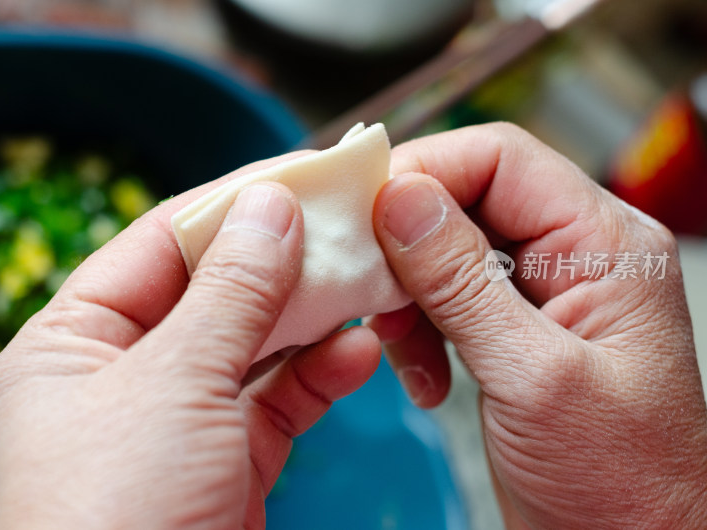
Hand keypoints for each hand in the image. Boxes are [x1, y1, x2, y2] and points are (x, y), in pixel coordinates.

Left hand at [0, 155, 380, 528]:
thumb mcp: (175, 384)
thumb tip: (272, 204)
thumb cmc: (119, 515)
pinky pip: (279, 399)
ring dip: (311, 315)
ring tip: (367, 279)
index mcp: (72, 342)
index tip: (300, 173)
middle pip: (214, 290)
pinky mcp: (227, 460)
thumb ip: (232, 292)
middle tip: (348, 218)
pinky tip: (360, 351)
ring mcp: (178, 418)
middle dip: (282, 258)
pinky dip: (321, 374)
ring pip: (255, 344)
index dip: (231, 204)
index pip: (160, 243)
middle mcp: (121, 374)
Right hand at [368, 123, 706, 527]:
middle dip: (406, 241)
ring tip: (398, 345)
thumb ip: (461, 282)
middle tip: (366, 284)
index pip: (501, 159)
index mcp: (605, 244)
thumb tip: (400, 197)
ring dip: (408, 293)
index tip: (364, 208)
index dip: (426, 171)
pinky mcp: (513, 330)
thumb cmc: (620, 483)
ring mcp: (543, 292)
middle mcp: (576, 254)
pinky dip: (418, 329)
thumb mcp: (532, 377)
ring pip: (447, 248)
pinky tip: (421, 376)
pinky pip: (448, 297)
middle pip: (468, 198)